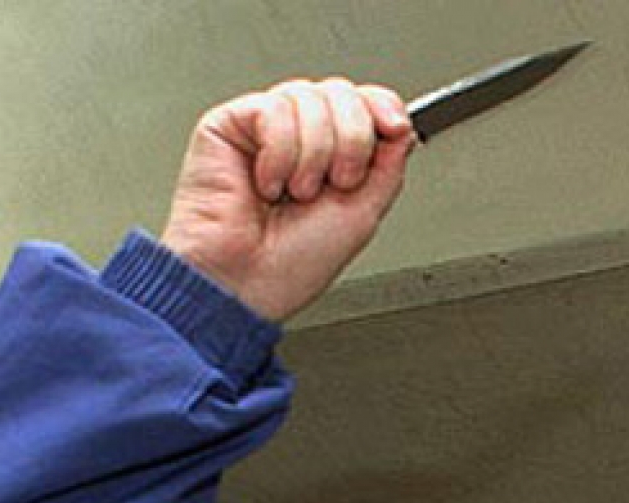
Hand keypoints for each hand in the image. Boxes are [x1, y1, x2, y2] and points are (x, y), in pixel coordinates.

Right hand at [161, 78, 416, 321]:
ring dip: (312, 155)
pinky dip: (278, 153)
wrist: (245, 283)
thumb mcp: (364, 212)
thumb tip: (402, 123)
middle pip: (341, 93)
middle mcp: (297, 139)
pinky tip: (264, 184)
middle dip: (350, 141)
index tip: (394, 126)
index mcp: (329, 157)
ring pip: (308, 96)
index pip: (362, 103)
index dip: (380, 106)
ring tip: (292, 193)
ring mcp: (262, 130)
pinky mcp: (226, 126)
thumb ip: (388, 163)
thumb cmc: (291, 264)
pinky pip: (273, 109)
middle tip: (335, 183)